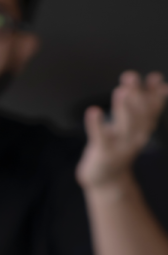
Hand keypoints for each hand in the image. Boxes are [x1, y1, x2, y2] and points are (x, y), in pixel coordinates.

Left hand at [77, 71, 167, 191]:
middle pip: (139, 114)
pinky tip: (93, 111)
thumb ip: (142, 104)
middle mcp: (135, 137)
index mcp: (142, 129)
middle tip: (131, 76)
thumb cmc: (118, 146)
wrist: (107, 178)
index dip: (154, 94)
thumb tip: (161, 83)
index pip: (151, 109)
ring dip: (124, 108)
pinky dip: (97, 124)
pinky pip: (101, 137)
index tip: (155, 77)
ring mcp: (121, 146)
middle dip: (136, 95)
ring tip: (120, 90)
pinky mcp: (104, 153)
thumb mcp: (132, 125)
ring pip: (125, 126)